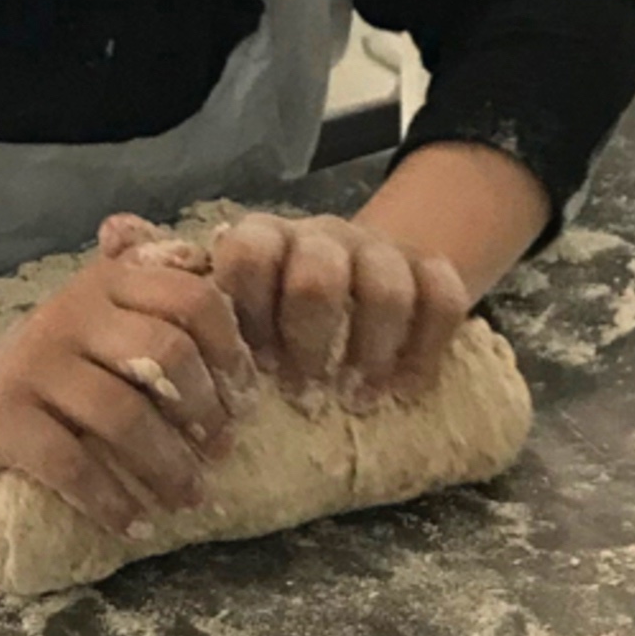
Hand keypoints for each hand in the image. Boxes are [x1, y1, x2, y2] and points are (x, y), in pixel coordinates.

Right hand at [0, 229, 255, 532]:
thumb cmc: (48, 370)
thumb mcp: (98, 324)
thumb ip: (157, 308)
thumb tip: (244, 327)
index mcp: (105, 283)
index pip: (192, 296)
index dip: (231, 350)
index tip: (246, 398)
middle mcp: (70, 311)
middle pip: (166, 353)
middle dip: (206, 411)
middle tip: (220, 453)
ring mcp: (33, 363)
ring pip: (125, 415)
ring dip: (168, 467)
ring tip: (188, 500)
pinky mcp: (4, 417)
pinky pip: (72, 464)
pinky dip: (111, 502)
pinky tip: (133, 524)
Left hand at [208, 212, 468, 410]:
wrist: (355, 270)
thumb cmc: (279, 313)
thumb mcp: (243, 312)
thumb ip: (221, 328)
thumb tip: (192, 382)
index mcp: (265, 239)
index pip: (249, 253)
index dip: (250, 311)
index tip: (255, 368)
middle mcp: (321, 235)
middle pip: (317, 276)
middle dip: (310, 342)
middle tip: (304, 394)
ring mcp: (379, 247)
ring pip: (385, 288)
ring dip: (370, 351)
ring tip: (357, 400)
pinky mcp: (429, 265)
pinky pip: (443, 297)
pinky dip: (427, 349)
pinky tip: (408, 391)